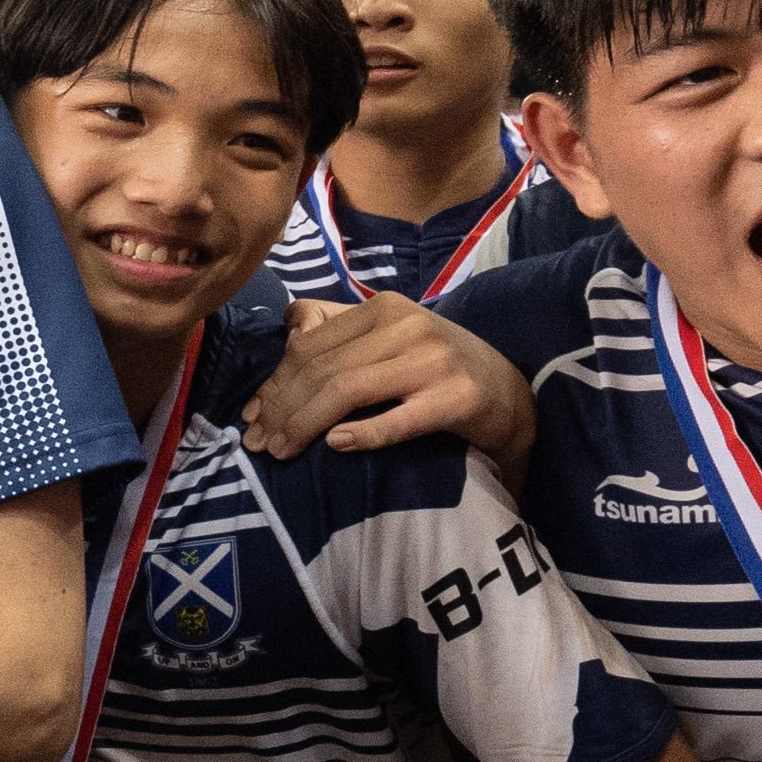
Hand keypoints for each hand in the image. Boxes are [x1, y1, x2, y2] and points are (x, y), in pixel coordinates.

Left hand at [238, 298, 534, 464]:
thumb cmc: (436, 368)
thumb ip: (340, 331)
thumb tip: (287, 328)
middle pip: (324, 370)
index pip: (311, 347)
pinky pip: (399, 419)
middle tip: (260, 445)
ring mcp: (434, 361)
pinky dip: (364, 433)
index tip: (252, 417)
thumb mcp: (390, 338)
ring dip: (307, 424)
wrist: (509, 393)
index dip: (274, 384)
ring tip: (282, 452)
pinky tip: (336, 445)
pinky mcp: (456, 398)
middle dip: (282, 409)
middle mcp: (408, 327)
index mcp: (383, 309)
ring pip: (350, 391)